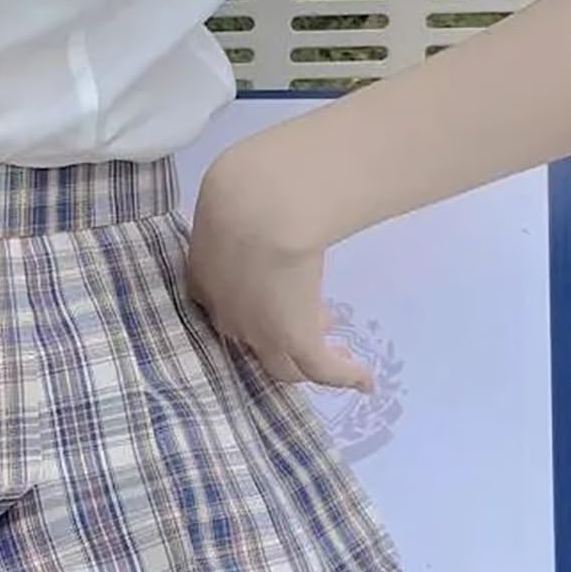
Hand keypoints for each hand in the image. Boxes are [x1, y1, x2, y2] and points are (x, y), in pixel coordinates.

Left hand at [185, 146, 372, 391]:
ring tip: (335, 350)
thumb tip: (256, 190)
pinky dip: (344, 376)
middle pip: (249, 342)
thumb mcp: (227, 196)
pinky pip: (322, 369)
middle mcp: (227, 315)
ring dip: (307, 359)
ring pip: (283, 364)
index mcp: (204, 279)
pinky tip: (366, 381)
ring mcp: (259, 332)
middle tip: (313, 317)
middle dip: (277, 333)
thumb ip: (236, 207)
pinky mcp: (295, 338)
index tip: (271, 288)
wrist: (256, 206)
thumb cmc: (241, 190)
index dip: (246, 304)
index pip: (219, 307)